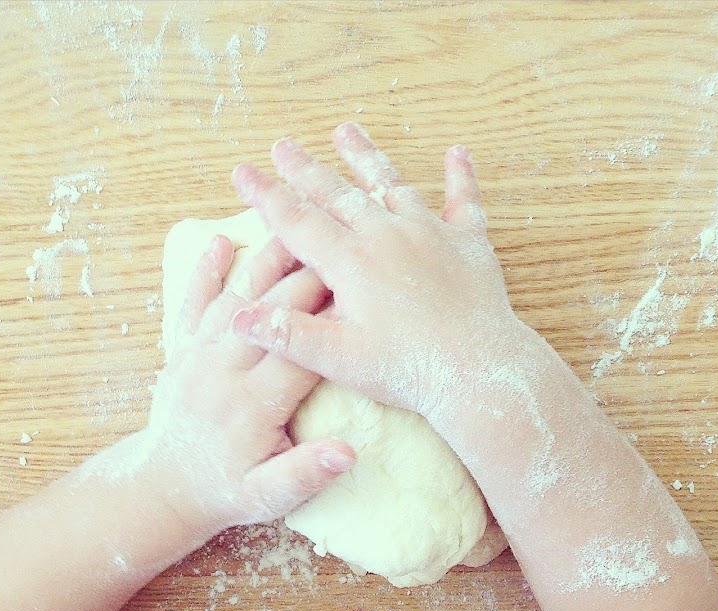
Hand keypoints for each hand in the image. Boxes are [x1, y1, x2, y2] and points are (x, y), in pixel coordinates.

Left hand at [137, 234, 356, 538]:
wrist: (163, 489)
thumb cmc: (224, 492)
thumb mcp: (267, 499)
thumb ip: (305, 474)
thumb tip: (348, 453)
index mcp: (252, 404)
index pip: (300, 351)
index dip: (334, 322)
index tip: (365, 296)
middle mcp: (223, 371)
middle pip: (270, 312)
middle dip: (309, 278)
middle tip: (342, 246)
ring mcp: (197, 356)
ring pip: (235, 296)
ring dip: (265, 261)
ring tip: (295, 227)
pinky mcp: (180, 351)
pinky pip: (192, 304)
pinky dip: (204, 272)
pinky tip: (221, 241)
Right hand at [229, 122, 518, 419]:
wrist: (480, 373)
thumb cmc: (408, 371)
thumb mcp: (339, 359)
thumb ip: (288, 334)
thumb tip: (238, 315)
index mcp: (352, 262)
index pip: (296, 221)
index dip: (266, 195)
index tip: (242, 171)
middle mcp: (387, 235)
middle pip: (337, 194)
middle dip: (305, 169)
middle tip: (282, 145)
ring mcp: (430, 234)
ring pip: (391, 185)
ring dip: (366, 158)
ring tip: (346, 131)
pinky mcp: (468, 244)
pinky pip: (463, 202)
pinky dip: (460, 178)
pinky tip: (457, 154)